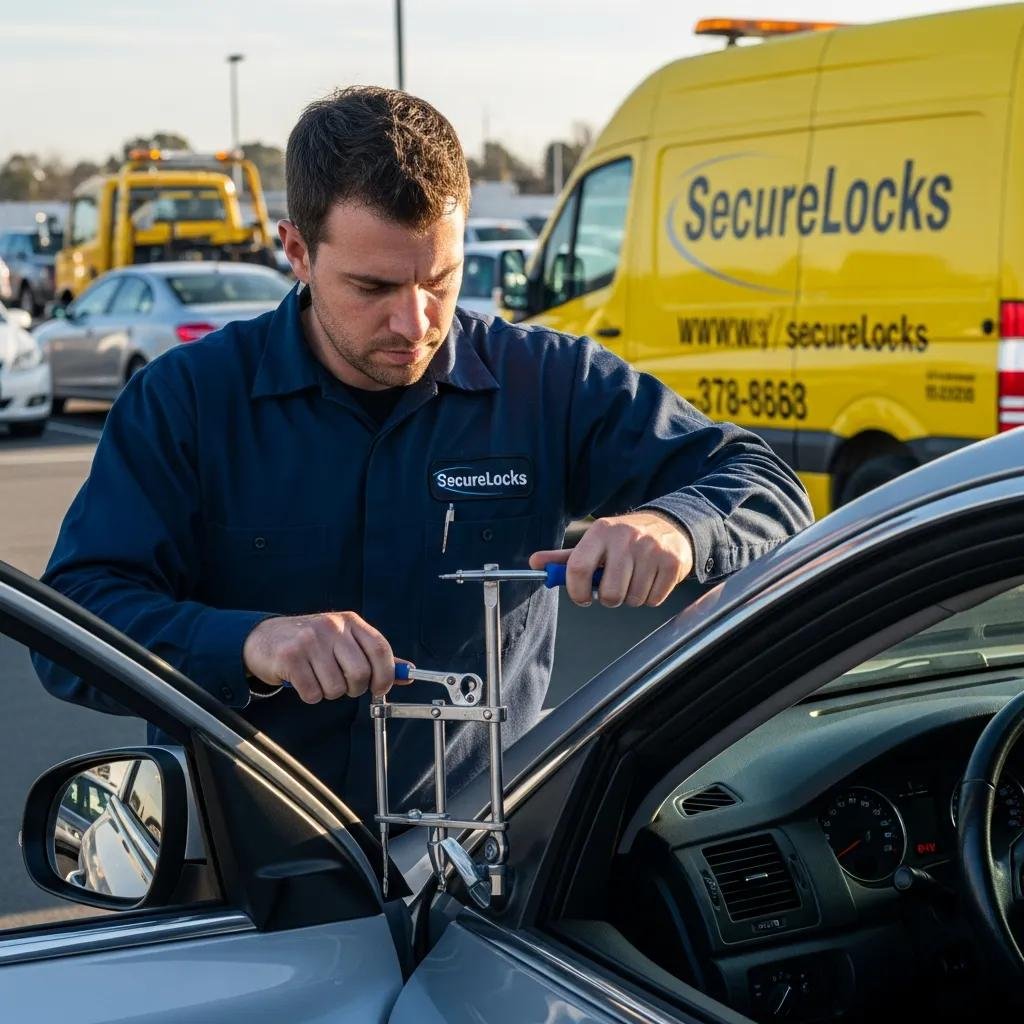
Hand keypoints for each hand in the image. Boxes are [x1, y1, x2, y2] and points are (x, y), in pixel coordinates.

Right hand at [242, 612, 410, 704]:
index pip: (380, 649)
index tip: (381, 688)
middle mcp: (332, 627)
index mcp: (351, 622)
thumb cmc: (311, 642)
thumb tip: (407, 673)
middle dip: (354, 688)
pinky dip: (310, 695)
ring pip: (336, 688)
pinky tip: (303, 680)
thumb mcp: (345, 641)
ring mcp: (310, 641)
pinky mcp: (290, 657)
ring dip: (328, 692)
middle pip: (360, 673)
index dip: (386, 675)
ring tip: (318, 677)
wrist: (265, 638)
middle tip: (342, 684)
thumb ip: (375, 656)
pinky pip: (313, 693)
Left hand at [530, 511, 693, 607]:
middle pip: (610, 593)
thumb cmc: (623, 540)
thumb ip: (564, 557)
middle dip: (609, 598)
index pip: (578, 569)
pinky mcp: (672, 563)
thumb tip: (535, 564)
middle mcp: (626, 538)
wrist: (669, 525)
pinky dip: (650, 597)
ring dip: (631, 597)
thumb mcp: (594, 542)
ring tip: (633, 579)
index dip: (577, 591)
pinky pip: (653, 600)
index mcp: (601, 532)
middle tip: (613, 587)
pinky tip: (649, 579)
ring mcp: (651, 550)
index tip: (582, 597)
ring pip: (633, 599)